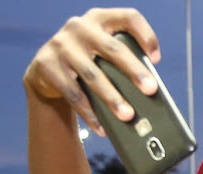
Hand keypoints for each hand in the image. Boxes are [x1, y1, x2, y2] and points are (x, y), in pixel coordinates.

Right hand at [24, 8, 159, 134]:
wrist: (47, 71)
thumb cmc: (87, 63)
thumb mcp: (102, 55)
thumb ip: (121, 62)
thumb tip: (148, 93)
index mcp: (99, 19)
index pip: (127, 17)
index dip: (145, 35)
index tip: (156, 58)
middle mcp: (80, 27)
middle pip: (113, 48)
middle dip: (134, 71)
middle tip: (150, 90)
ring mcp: (62, 45)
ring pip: (92, 74)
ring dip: (112, 98)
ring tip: (127, 116)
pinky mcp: (47, 65)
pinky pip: (73, 94)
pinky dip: (90, 114)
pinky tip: (102, 127)